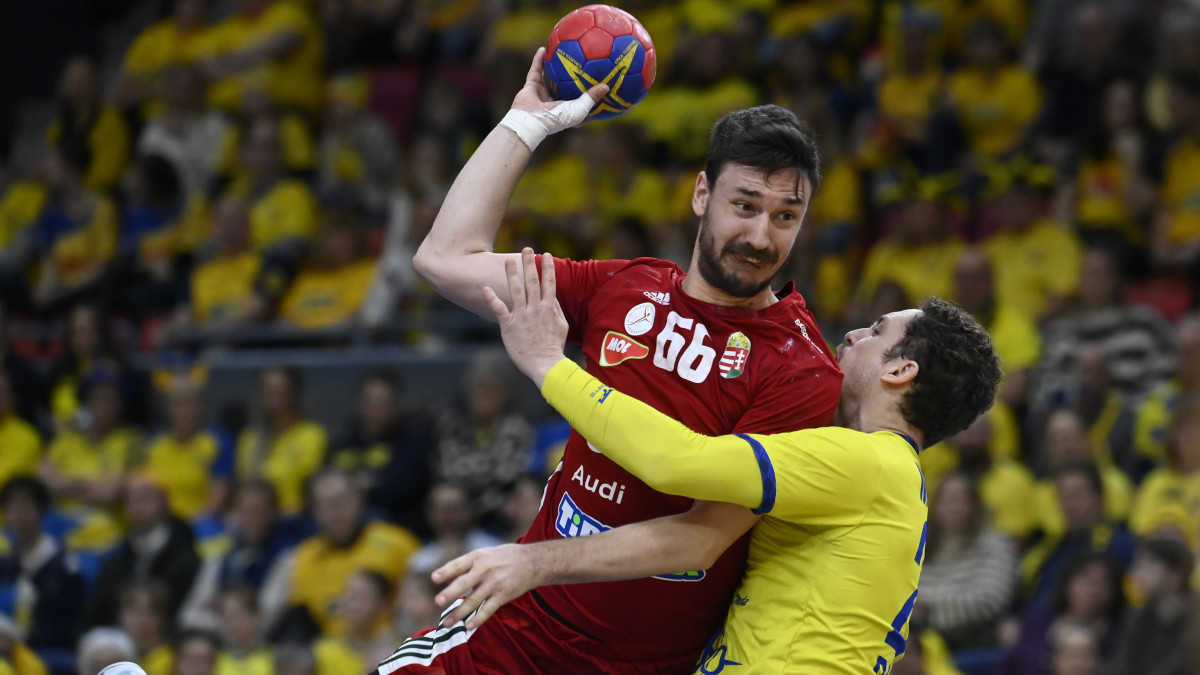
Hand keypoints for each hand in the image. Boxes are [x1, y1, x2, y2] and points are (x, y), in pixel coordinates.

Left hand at [431, 544, 537, 629]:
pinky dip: (478, 619)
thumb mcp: (486, 553)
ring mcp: (494, 583)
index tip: (433, 579)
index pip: (458, 564)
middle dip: (450, 593)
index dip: (446, 572)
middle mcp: (485, 570)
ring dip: (459, 613)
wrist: (533, 561)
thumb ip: (468, 564)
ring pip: (473, 601)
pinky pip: (488, 609)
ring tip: (446, 623)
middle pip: (464, 583)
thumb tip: (448, 578)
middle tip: (437, 602)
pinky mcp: (503, 595)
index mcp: (478, 557)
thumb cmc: (504, 557)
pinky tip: (468, 626)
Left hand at [482, 248, 568, 385]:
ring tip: (508, 261)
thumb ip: (557, 310)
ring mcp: (522, 316)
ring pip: (516, 291)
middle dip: (529, 263)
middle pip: (532, 282)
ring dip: (512, 274)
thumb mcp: (562, 326)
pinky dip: (492, 298)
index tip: (546, 254)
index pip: (549, 283)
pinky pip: (499, 309)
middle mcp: (535, 309)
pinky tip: (485, 288)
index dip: (547, 267)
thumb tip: (553, 297)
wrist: (544, 364)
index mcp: (549, 308)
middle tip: (526, 249)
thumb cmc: (553, 347)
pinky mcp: (509, 326)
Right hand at [499, 48, 609, 150]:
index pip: (581, 102)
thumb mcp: (579, 109)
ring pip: (549, 76)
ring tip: (560, 51)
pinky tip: (544, 48)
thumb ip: (591, 98)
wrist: (531, 121)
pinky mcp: (531, 87)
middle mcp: (555, 102)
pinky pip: (535, 70)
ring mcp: (543, 94)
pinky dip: (538, 60)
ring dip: (553, 65)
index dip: (589, 94)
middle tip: (581, 61)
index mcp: (567, 110)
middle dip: (572, 75)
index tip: (598, 82)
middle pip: (565, 86)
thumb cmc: (557, 118)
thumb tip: (606, 86)